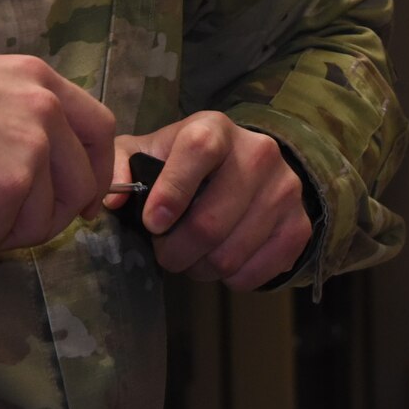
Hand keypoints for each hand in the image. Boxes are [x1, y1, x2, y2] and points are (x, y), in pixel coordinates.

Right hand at [0, 48, 115, 255]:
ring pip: (39, 223)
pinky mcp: (4, 188)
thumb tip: (48, 177)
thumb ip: (22, 118)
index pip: (101, 129)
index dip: (94, 171)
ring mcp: (29, 148)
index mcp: (40, 78)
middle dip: (46, 218)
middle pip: (82, 186)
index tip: (80, 201)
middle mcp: (45, 108)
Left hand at [103, 112, 312, 291]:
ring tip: (193, 256)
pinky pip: (258, 272)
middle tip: (165, 252)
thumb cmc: (182, 164)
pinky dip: (231, 279)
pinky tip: (221, 259)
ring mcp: (285, 190)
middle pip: (211, 221)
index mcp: (215, 128)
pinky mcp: (299, 225)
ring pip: (231, 254)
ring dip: (201, 268)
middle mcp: (258, 152)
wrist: (244, 170)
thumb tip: (110, 200)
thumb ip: (119, 168)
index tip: (151, 223)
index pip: (198, 151)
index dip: (172, 191)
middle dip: (175, 251)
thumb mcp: (146, 154)